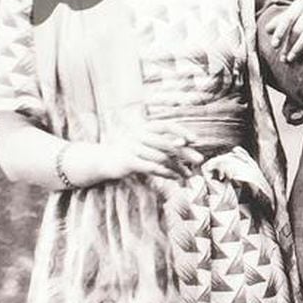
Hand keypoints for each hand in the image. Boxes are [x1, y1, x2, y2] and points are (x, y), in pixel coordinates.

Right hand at [66, 125, 202, 185]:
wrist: (102, 160)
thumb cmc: (129, 152)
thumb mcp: (144, 143)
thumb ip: (162, 142)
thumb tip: (187, 146)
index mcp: (143, 127)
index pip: (166, 125)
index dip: (181, 130)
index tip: (195, 140)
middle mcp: (138, 134)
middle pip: (167, 142)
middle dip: (185, 152)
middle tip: (199, 160)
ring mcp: (132, 148)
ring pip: (162, 157)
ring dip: (178, 167)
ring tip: (188, 174)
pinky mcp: (129, 162)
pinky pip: (152, 167)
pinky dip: (166, 172)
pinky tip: (175, 177)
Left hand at [265, 0, 302, 63]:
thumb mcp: (298, 14)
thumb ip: (283, 21)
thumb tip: (267, 29)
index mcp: (301, 4)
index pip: (288, 18)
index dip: (280, 32)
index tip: (274, 45)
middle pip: (298, 28)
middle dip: (289, 44)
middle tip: (284, 58)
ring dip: (299, 46)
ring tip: (292, 58)